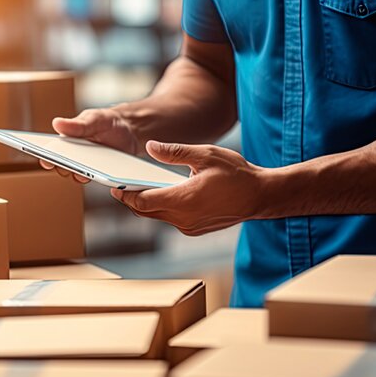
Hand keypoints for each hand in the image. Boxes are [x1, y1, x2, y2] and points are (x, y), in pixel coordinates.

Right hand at [39, 108, 138, 182]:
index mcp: (67, 141)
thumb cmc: (107, 122)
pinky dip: (100, 181)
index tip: (46, 159)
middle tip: (70, 165)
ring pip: (78, 176)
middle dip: (64, 168)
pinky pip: (97, 180)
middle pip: (62, 167)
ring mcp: (87, 167)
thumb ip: (77, 125)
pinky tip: (107, 179)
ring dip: (81, 175)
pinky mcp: (100, 174)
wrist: (131, 130)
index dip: (46, 157)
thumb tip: (57, 123)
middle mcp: (74, 156)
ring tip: (87, 172)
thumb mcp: (94, 119)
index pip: (51, 152)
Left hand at [112, 141, 265, 235]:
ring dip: (147, 205)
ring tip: (137, 188)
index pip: (143, 202)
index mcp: (183, 200)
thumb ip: (174, 152)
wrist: (261, 196)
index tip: (113, 186)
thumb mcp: (205, 154)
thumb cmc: (236, 173)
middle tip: (120, 187)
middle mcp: (183, 218)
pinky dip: (162, 209)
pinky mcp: (195, 229)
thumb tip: (150, 147)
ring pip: (157, 217)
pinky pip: (170, 220)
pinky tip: (162, 195)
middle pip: (146, 212)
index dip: (125, 195)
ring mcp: (189, 227)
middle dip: (132, 200)